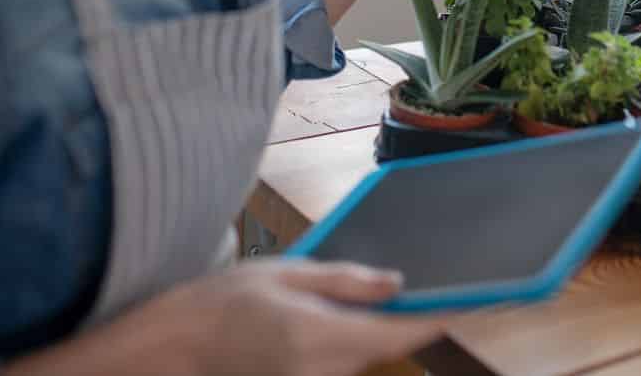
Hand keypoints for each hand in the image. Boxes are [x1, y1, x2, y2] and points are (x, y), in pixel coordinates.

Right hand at [189, 259, 446, 375]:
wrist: (168, 349)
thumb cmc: (220, 303)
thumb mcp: (285, 273)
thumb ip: (345, 281)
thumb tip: (397, 284)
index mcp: (321, 337)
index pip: (399, 334)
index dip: (438, 318)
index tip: (472, 300)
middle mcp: (322, 372)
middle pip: (383, 347)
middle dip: (396, 318)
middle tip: (400, 282)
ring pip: (361, 358)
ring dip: (366, 331)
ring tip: (328, 298)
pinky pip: (338, 367)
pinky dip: (342, 345)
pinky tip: (316, 321)